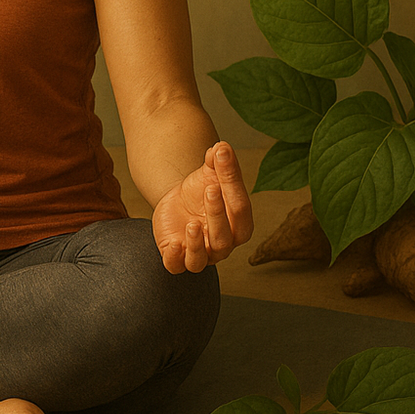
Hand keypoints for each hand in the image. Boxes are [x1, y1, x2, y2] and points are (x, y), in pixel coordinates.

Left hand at [150, 142, 252, 273]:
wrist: (178, 203)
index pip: (241, 209)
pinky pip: (177, 266)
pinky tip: (173, 244)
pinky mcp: (176, 258)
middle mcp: (223, 244)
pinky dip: (175, 258)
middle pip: (224, 237)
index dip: (233, 185)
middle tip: (210, 189)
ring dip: (197, 244)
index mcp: (239, 224)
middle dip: (217, 214)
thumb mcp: (209, 175)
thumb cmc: (201, 192)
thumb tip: (221, 147)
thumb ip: (217, 163)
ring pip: (202, 258)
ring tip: (191, 224)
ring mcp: (200, 254)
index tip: (221, 158)